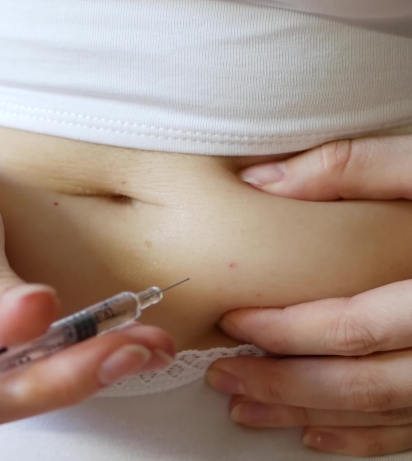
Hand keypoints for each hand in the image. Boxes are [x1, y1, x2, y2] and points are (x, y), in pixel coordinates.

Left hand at [206, 136, 411, 456]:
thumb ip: (354, 169)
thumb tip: (262, 181)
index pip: (355, 327)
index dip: (286, 330)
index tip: (233, 321)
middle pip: (361, 383)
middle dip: (282, 384)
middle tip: (222, 375)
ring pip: (381, 413)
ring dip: (306, 415)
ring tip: (245, 407)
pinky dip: (361, 438)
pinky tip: (313, 432)